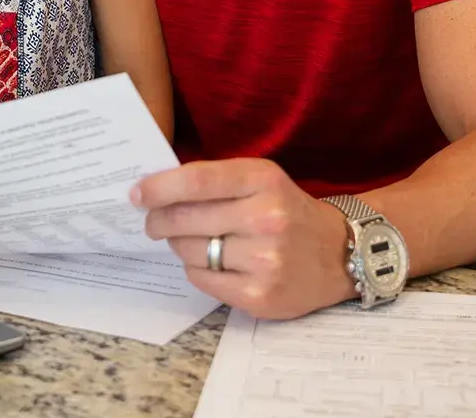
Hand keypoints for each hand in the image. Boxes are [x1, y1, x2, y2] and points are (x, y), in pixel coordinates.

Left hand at [132, 158, 355, 319]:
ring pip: (189, 251)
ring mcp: (264, 260)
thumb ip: (214, 180)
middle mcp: (265, 218)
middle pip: (186, 218)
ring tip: (190, 239)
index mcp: (262, 180)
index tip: (136, 194)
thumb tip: (155, 189)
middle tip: (151, 221)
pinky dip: (196, 268)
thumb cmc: (286, 209)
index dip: (159, 187)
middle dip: (158, 219)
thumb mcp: (259, 178)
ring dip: (178, 244)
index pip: (197, 181)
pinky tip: (210, 260)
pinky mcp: (259, 295)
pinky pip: (202, 279)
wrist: (339, 253)